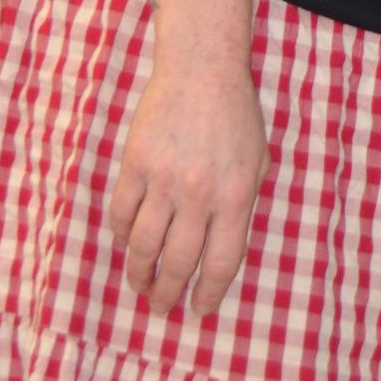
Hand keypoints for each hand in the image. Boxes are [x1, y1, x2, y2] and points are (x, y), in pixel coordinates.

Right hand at [109, 56, 267, 315]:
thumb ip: (243, 208)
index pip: (220, 264)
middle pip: (177, 262)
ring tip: (140, 286)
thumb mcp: (258, 163)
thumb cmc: (236, 116)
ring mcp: (163, 180)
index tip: (198, 310)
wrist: (201, 70)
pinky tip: (127, 244)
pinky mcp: (134, 164)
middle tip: (161, 308)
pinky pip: (122, 214)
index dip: (208, 294)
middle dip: (168, 294)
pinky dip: (123, 235)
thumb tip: (220, 255)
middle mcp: (198, 194)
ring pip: (143, 246)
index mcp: (236, 197)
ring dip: (139, 274)